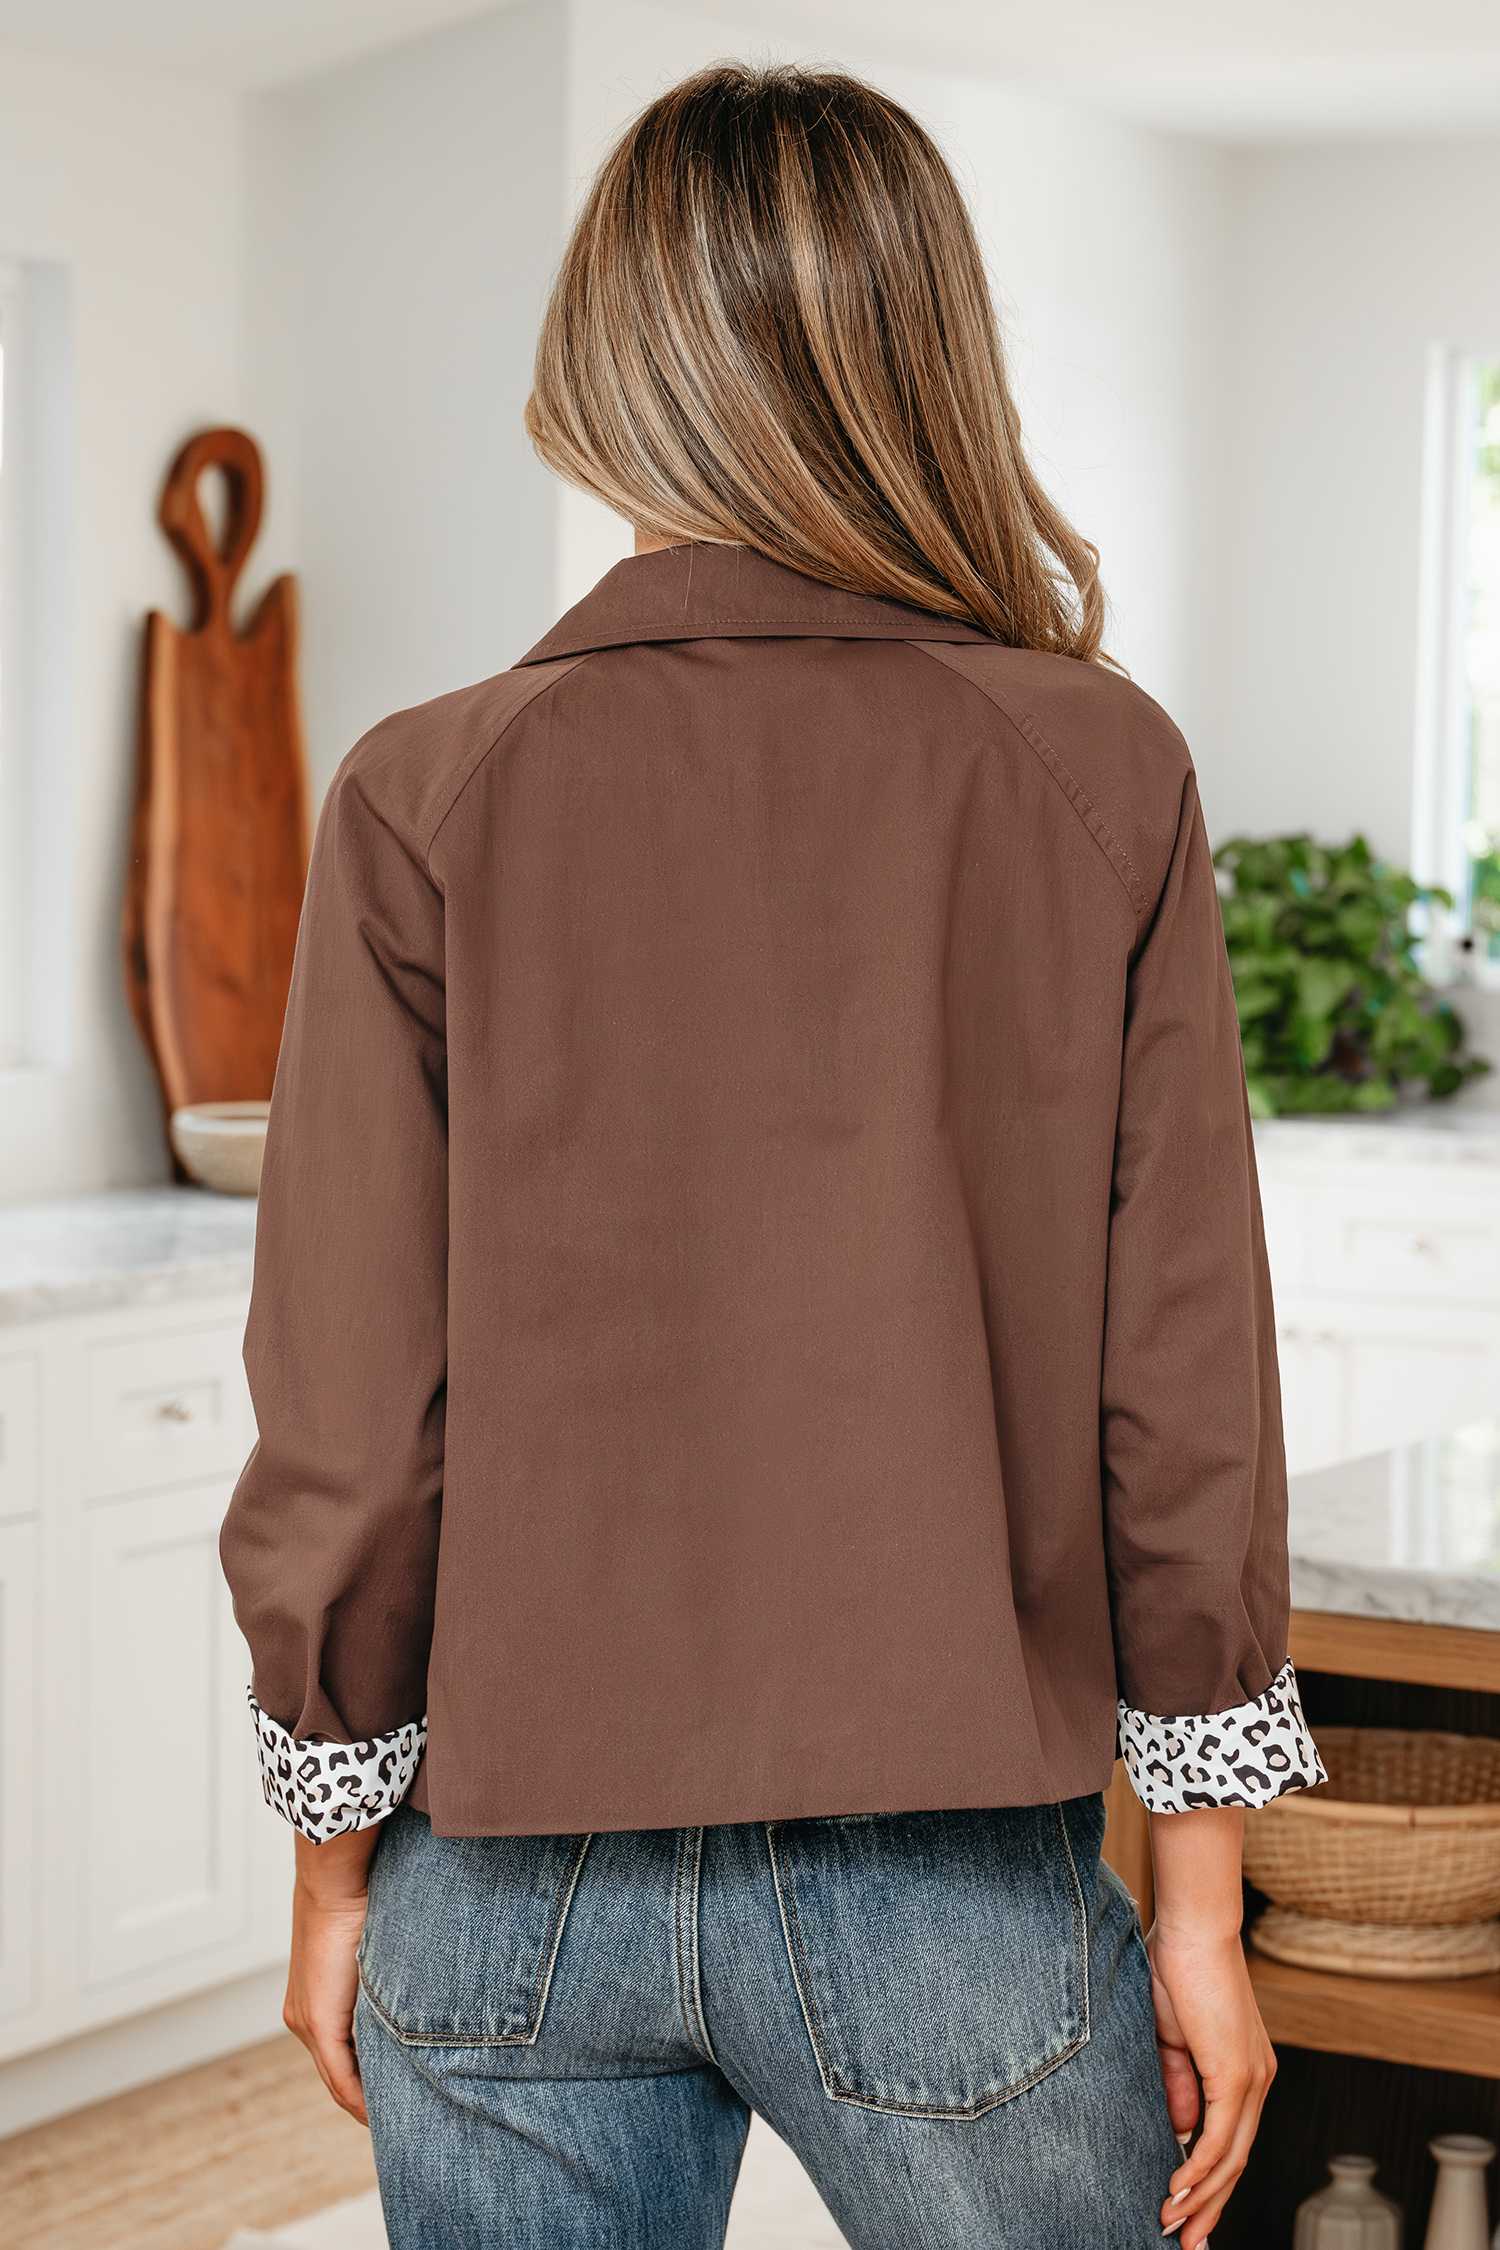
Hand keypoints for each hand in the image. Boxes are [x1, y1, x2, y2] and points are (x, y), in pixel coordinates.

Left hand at [284, 1824, 383, 2123]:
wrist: (336, 1882)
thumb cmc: (361, 1903)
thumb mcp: (373, 1952)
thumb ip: (383, 1980)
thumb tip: (412, 1995)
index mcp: (315, 2001)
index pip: (340, 2055)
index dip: (364, 2080)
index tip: (393, 2095)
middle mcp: (304, 2018)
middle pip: (337, 2074)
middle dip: (366, 2098)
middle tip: (399, 2117)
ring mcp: (307, 2022)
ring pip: (338, 2078)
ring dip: (365, 2100)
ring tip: (396, 2120)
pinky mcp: (317, 2022)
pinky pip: (339, 2075)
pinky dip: (358, 2097)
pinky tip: (378, 2114)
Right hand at [1147, 1808, 1275, 2248]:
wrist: (1193, 1927)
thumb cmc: (1178, 1967)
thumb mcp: (1172, 2038)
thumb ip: (1179, 2085)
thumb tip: (1181, 2132)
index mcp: (1244, 2072)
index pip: (1232, 2142)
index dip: (1211, 2182)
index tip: (1187, 2211)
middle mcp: (1258, 2081)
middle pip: (1237, 2161)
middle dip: (1211, 2207)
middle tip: (1186, 2241)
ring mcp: (1251, 2079)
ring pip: (1232, 2158)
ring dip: (1202, 2197)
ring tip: (1174, 2226)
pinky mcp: (1236, 2073)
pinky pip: (1221, 2137)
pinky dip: (1200, 2169)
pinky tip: (1179, 2191)